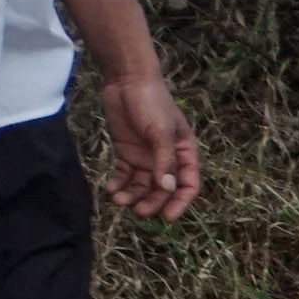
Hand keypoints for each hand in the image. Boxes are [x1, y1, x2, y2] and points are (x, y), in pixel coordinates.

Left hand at [101, 70, 201, 218]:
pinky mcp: (126, 152)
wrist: (126, 81)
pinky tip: (110, 189)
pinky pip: (123, 174)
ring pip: (142, 185)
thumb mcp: (161, 131)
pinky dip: (118, 183)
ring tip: (118, 201)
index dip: (180, 202)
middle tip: (137, 211)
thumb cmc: (152, 103)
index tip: (167, 217)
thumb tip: (168, 188)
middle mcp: (166, 159)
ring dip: (132, 195)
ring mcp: (145, 157)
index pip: (188, 184)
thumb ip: (164, 160)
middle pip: (162, 189)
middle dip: (152, 202)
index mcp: (184, 153)